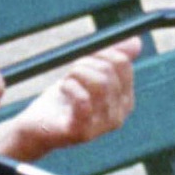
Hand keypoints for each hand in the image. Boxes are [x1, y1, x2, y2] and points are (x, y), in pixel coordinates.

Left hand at [8, 41, 137, 157]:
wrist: (38, 125)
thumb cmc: (64, 98)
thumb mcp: (89, 72)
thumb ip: (111, 57)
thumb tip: (136, 42)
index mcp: (124, 100)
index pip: (122, 64)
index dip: (100, 51)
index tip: (85, 55)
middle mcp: (118, 115)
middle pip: (109, 72)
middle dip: (85, 62)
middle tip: (71, 70)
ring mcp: (102, 127)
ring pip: (99, 84)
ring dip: (76, 73)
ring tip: (66, 80)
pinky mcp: (83, 133)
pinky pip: (84, 101)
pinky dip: (70, 87)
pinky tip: (62, 89)